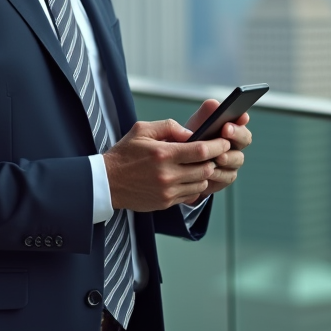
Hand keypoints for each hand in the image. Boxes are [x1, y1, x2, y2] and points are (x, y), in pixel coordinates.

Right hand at [104, 120, 230, 211]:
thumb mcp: (142, 130)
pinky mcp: (166, 202)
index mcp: (163, 154)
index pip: (201, 150)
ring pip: (201, 184)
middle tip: (217, 153)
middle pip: (206, 169)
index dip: (218, 145)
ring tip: (202, 164)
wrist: (106, 182)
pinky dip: (195, 186)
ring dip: (205, 174)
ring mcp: (167, 191)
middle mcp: (167, 174)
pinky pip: (191, 195)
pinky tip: (190, 177)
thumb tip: (191, 134)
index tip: (224, 141)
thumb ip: (169, 127)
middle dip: (215, 160)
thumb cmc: (124, 153)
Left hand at [183, 98, 252, 201]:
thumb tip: (214, 104)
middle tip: (225, 130)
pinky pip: (228, 176)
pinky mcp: (226, 177)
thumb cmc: (188, 140)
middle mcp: (234, 143)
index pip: (241, 120)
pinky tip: (210, 172)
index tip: (238, 116)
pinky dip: (220, 174)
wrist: (179, 165)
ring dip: (228, 157)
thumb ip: (205, 113)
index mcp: (229, 127)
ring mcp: (232, 161)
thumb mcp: (195, 125)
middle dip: (237, 134)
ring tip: (217, 157)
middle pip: (245, 138)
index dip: (242, 118)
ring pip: (238, 158)